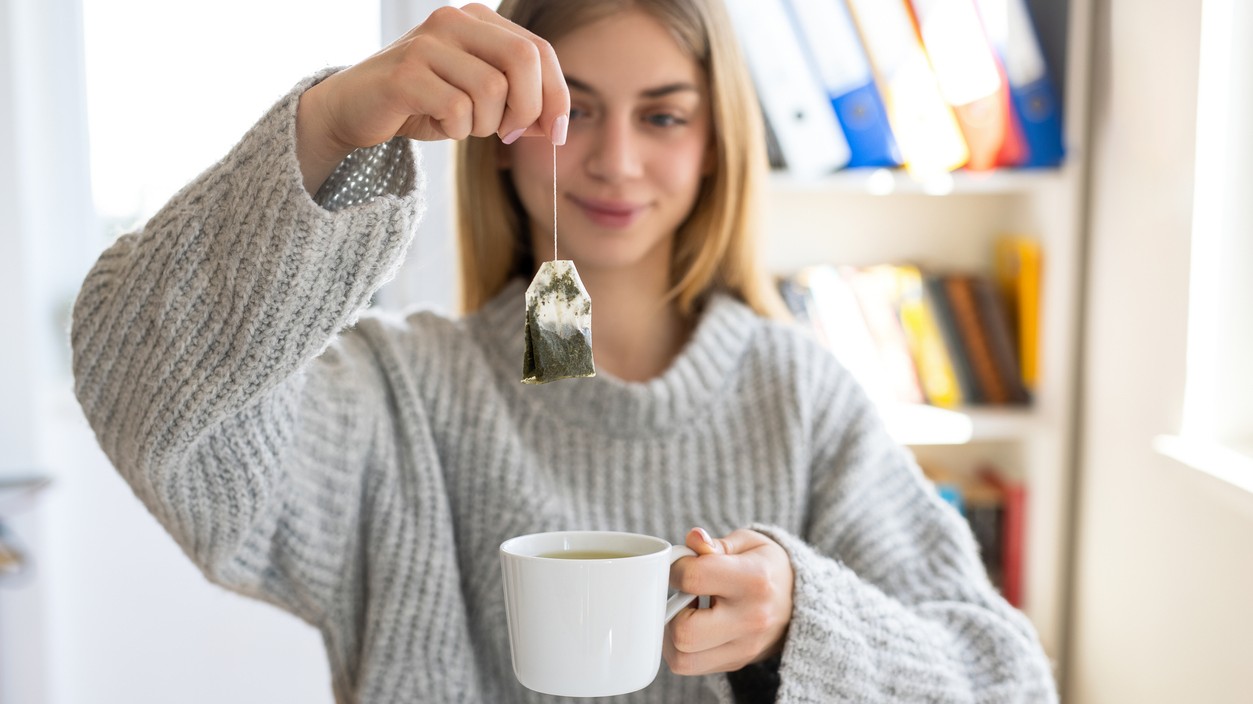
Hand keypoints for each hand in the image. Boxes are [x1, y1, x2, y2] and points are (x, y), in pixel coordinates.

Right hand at [295, 2, 569, 191]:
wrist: (354, 108)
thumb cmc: (423, 103)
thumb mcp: (478, 100)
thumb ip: (518, 103)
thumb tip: (556, 126)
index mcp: (477, 19)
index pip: (539, 50)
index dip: (557, 95)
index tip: (556, 133)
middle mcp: (453, 20)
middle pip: (523, 59)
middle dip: (528, 107)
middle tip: (509, 134)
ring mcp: (427, 44)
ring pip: (492, 90)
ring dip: (486, 124)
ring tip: (462, 126)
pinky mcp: (405, 74)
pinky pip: (457, 110)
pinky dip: (457, 130)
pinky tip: (441, 126)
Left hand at [665, 527, 793, 675]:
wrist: (801, 602)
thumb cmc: (767, 566)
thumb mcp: (748, 543)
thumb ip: (715, 544)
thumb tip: (692, 539)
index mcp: (753, 580)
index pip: (693, 578)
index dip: (675, 568)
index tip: (680, 565)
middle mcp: (750, 619)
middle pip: (684, 632)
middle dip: (670, 610)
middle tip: (679, 594)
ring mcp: (744, 647)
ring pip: (682, 657)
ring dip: (671, 633)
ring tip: (685, 611)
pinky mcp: (736, 663)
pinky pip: (690, 665)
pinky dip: (681, 647)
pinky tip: (694, 624)